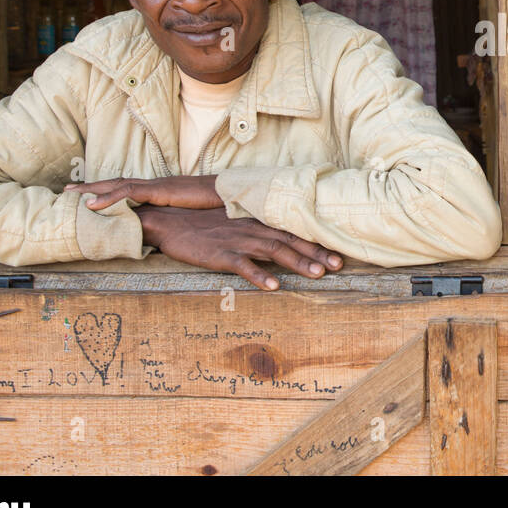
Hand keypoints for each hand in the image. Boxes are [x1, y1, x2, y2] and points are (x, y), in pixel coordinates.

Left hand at [67, 175, 222, 210]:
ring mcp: (157, 186)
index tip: (88, 196)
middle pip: (117, 183)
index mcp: (161, 191)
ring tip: (72, 195)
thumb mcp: (192, 216)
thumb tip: (171, 232)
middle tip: (68, 190)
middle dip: (92, 187)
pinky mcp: (160, 190)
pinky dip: (108, 198)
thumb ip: (178, 221)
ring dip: (93, 190)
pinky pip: (128, 192)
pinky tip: (92, 204)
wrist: (231, 193)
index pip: (129, 188)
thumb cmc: (217, 206)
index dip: (108, 191)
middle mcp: (155, 185)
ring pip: (117, 185)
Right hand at [135, 205, 341, 288]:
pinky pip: (242, 266)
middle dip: (316, 252)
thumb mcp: (234, 224)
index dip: (315, 241)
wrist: (168, 221)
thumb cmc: (202, 224)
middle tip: (339, 265)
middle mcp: (252, 228)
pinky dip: (259, 275)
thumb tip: (280, 242)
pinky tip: (273, 286)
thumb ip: (257, 231)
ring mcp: (236, 240)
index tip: (338, 252)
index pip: (292, 230)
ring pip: (273, 251)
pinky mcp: (219, 254)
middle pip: (289, 240)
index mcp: (256, 221)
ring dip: (296, 262)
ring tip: (317, 274)